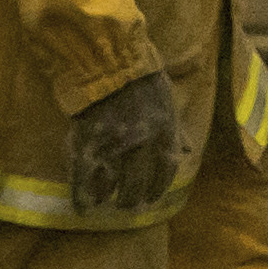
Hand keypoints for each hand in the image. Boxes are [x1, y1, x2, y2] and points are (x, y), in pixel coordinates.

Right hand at [63, 74, 178, 212]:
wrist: (106, 60)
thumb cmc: (139, 75)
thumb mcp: (166, 98)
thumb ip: (175, 128)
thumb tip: (186, 149)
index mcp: (164, 132)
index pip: (166, 170)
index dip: (158, 187)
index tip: (151, 197)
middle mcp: (141, 144)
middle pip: (138, 184)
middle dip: (132, 198)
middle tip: (127, 204)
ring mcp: (113, 146)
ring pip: (112, 184)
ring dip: (109, 198)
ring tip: (106, 203)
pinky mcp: (86, 143)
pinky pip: (83, 177)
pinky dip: (81, 196)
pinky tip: (82, 209)